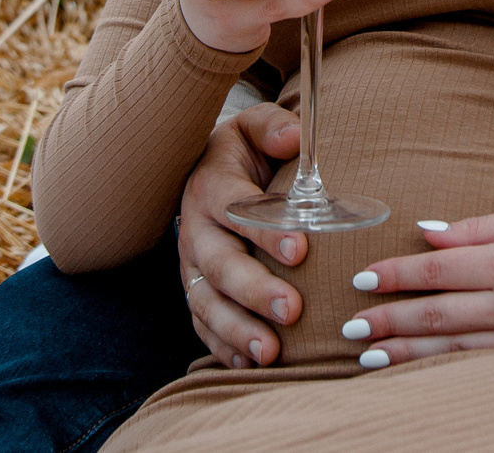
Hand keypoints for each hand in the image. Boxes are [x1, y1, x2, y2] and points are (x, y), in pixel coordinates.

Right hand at [177, 104, 305, 368]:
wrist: (206, 172)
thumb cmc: (243, 153)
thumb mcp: (253, 128)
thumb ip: (272, 128)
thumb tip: (293, 137)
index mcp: (211, 187)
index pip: (237, 210)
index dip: (267, 230)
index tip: (302, 251)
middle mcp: (196, 230)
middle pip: (220, 265)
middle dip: (255, 291)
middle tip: (292, 311)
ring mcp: (191, 267)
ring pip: (207, 303)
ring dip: (238, 330)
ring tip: (271, 353)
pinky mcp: (195, 291)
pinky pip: (203, 325)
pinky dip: (223, 347)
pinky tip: (250, 364)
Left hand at [341, 211, 493, 367]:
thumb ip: (475, 229)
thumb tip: (426, 233)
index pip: (437, 269)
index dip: (396, 276)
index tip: (364, 280)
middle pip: (436, 315)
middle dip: (388, 320)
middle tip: (351, 328)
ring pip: (452, 350)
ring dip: (406, 354)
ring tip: (369, 357)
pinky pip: (481, 367)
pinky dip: (444, 370)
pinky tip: (418, 372)